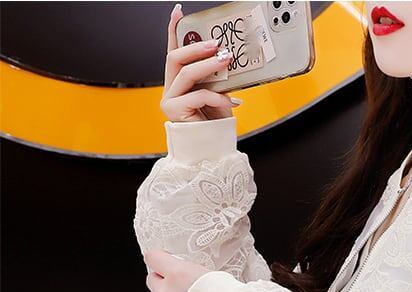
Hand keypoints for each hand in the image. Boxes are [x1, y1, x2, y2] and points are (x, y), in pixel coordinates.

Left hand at [144, 249, 210, 291]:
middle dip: (162, 280)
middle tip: (176, 285)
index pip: (153, 258)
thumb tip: (185, 271)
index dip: (158, 259)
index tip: (162, 260)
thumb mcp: (211, 276)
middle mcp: (167, 291)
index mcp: (178, 273)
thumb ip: (191, 272)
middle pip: (151, 279)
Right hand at [161, 4, 236, 121]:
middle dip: (197, 48)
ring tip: (226, 61)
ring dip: (208, 66)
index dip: (174, 30)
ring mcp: (169, 99)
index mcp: (178, 82)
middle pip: (176, 58)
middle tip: (217, 45)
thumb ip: (216, 78)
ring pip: (186, 73)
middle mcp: (170, 88)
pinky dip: (216, 97)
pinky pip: (197, 95)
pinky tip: (231, 101)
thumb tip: (225, 57)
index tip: (179, 11)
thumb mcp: (218, 95)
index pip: (173, 51)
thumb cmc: (215, 123)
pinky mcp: (174, 111)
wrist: (213, 149)